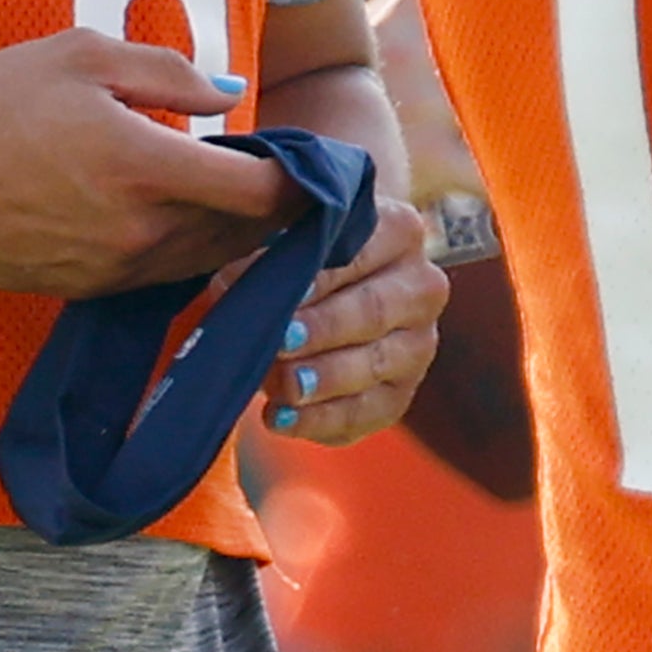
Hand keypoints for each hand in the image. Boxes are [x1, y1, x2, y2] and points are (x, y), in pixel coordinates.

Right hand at [0, 31, 301, 298]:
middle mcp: (139, 230)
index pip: (257, 194)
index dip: (295, 183)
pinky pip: (158, 275)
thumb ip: (168, 71)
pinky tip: (178, 221)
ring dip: (230, 234)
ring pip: (202, 260)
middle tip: (285, 179)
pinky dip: (184, 251)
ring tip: (240, 199)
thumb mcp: (82, 56)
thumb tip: (231, 96)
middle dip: (271, 209)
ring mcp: (111, 268)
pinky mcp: (85, 289)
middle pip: (239, 234)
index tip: (308, 164)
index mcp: (145, 166)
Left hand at [257, 195, 446, 446]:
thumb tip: (230, 285)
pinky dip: (319, 420)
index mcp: (399, 231)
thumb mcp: (287, 234)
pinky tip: (279, 419)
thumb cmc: (303, 252)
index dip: (318, 277)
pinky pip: (366, 413)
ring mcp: (417, 345)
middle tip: (278, 343)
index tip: (280, 295)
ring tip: (278, 386)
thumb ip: (267, 250)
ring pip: (375, 365)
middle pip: (373, 311)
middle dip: (322, 330)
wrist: (335, 287)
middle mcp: (421, 288)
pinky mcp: (400, 393)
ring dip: (322, 379)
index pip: (361, 252)